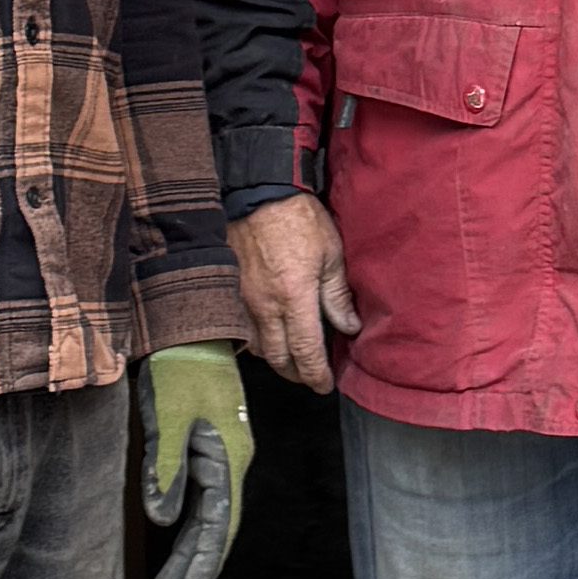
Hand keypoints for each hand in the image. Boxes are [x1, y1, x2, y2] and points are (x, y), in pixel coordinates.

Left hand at [139, 344, 256, 578]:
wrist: (187, 330)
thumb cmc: (179, 370)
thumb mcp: (168, 418)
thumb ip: (165, 469)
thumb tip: (163, 519)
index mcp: (227, 456)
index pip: (221, 519)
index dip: (207, 557)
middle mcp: (228, 460)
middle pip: (216, 522)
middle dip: (195, 560)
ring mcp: (217, 453)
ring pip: (205, 510)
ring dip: (187, 544)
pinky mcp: (202, 445)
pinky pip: (195, 489)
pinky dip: (183, 512)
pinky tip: (168, 526)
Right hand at [228, 193, 360, 397]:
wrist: (258, 193)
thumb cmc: (298, 219)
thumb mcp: (331, 254)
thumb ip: (337, 295)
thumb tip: (349, 327)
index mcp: (294, 298)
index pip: (306, 351)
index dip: (316, 374)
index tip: (324, 385)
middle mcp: (265, 306)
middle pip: (278, 358)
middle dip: (295, 373)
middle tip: (309, 375)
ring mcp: (243, 300)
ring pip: (256, 347)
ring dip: (275, 358)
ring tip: (291, 356)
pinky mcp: (229, 291)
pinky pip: (240, 328)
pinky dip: (256, 340)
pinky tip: (268, 335)